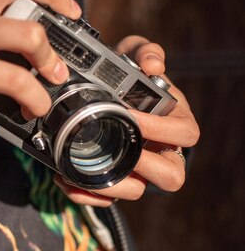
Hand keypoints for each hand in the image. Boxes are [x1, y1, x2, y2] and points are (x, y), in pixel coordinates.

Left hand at [54, 35, 199, 206]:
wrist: (103, 91)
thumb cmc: (127, 76)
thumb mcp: (135, 54)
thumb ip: (146, 52)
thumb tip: (154, 65)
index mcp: (176, 122)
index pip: (185, 135)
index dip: (161, 129)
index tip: (131, 116)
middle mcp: (163, 151)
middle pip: (172, 175)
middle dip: (146, 167)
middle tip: (118, 150)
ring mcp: (139, 169)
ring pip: (138, 191)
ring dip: (112, 186)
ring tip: (84, 170)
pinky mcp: (116, 180)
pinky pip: (108, 198)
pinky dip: (87, 194)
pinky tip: (66, 179)